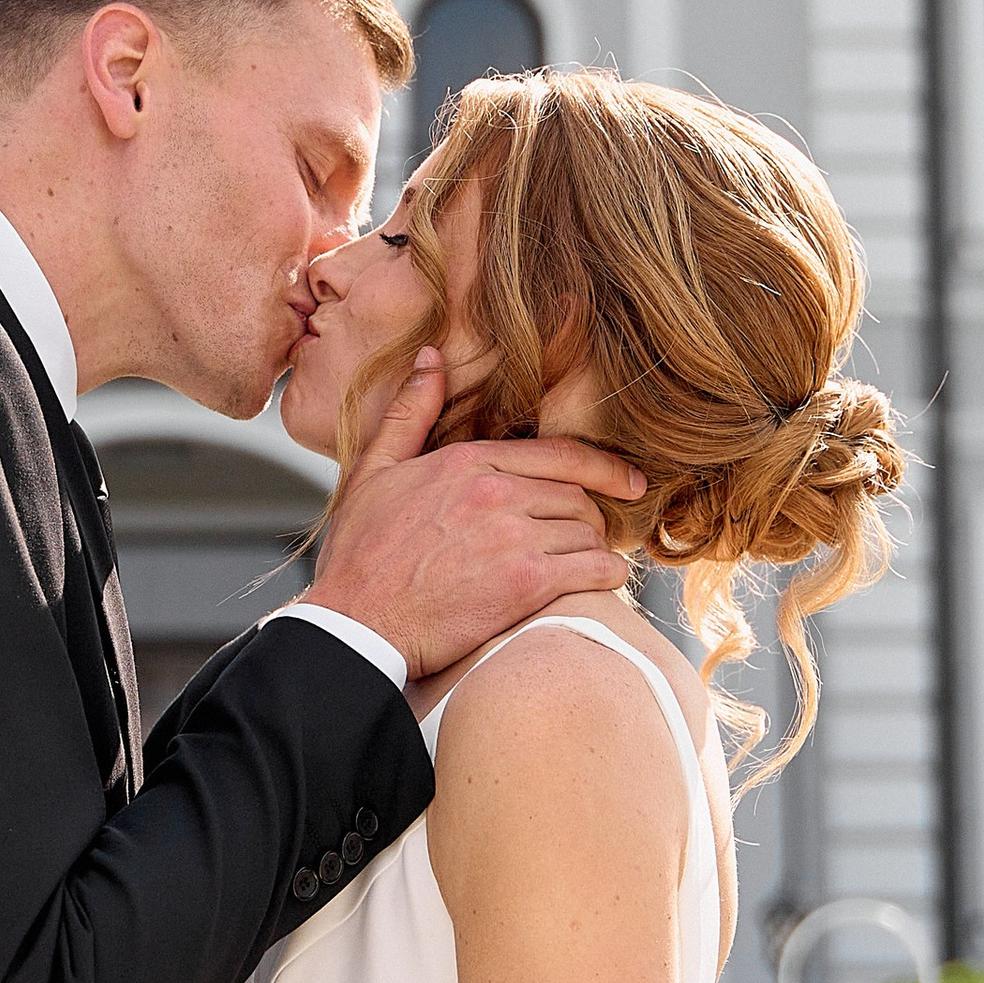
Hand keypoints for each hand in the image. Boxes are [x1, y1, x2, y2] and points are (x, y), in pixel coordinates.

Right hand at [309, 350, 642, 676]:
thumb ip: (408, 414)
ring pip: (589, 533)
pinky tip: (598, 583)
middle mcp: (497, 492)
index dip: (604, 468)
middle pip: (578, 495)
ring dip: (593, 550)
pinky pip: (594, 569)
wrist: (355, 624)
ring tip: (583, 567)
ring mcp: (514, 537)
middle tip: (583, 539)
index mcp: (468, 462)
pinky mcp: (526, 584)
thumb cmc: (360, 556)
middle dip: (588, 518)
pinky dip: (606, 576)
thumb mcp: (373, 472)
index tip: (629, 480)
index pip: (560, 455)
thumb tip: (431, 358)